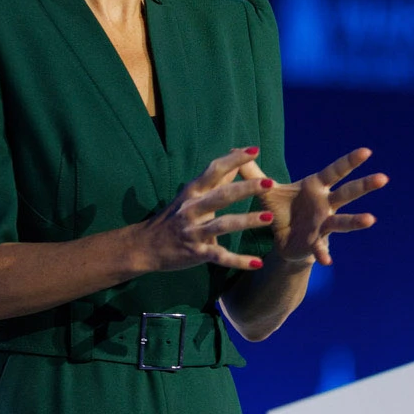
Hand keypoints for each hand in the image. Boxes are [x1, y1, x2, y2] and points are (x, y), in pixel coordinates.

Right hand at [139, 147, 276, 272]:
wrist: (144, 246)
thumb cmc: (172, 217)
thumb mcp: (190, 195)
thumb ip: (215, 180)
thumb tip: (234, 159)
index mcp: (192, 192)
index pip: (214, 171)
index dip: (234, 160)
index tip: (254, 150)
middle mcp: (192, 209)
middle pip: (221, 196)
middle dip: (245, 189)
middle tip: (269, 183)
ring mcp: (193, 231)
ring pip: (222, 224)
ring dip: (246, 221)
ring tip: (269, 218)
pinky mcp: (196, 253)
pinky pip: (220, 256)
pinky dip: (238, 261)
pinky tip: (257, 263)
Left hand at [242, 148, 386, 266]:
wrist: (282, 239)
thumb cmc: (281, 209)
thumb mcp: (265, 190)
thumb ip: (252, 171)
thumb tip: (235, 149)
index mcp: (316, 187)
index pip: (335, 171)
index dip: (350, 161)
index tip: (367, 151)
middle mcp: (325, 204)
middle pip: (348, 193)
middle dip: (364, 185)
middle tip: (383, 178)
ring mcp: (324, 224)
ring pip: (343, 221)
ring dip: (356, 221)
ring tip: (371, 219)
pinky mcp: (315, 242)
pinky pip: (320, 248)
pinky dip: (323, 253)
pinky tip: (327, 261)